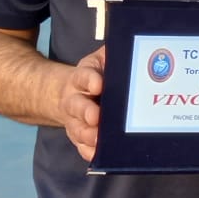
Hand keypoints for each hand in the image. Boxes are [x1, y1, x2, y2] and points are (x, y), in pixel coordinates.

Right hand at [57, 45, 105, 160]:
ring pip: (78, 128)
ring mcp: (75, 120)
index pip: (83, 76)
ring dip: (88, 135)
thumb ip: (111, 54)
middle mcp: (74, 99)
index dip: (90, 80)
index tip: (99, 84)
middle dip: (87, 112)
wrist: (69, 94)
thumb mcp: (100, 60)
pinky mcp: (79, 136)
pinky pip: (82, 146)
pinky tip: (98, 154)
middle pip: (78, 106)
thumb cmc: (94, 75)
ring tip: (98, 139)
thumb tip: (129, 43)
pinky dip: (89, 151)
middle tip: (97, 117)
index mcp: (81, 78)